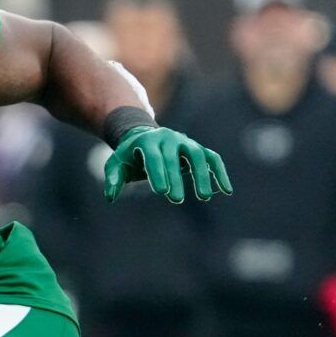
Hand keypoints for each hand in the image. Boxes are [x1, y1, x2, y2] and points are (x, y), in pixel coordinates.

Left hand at [104, 126, 231, 203]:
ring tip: (203, 197)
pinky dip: (219, 172)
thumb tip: (110, 196)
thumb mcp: (117, 164)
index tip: (162, 191)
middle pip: (174, 157)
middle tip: (176, 199)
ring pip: (197, 155)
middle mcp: (168, 138)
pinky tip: (226, 190)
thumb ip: (113, 178)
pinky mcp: (197, 148)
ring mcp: (185, 142)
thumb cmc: (129, 156)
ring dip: (202, 175)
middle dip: (176, 178)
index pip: (153, 157)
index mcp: (147, 141)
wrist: (143, 137)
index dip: (158, 172)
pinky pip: (211, 158)